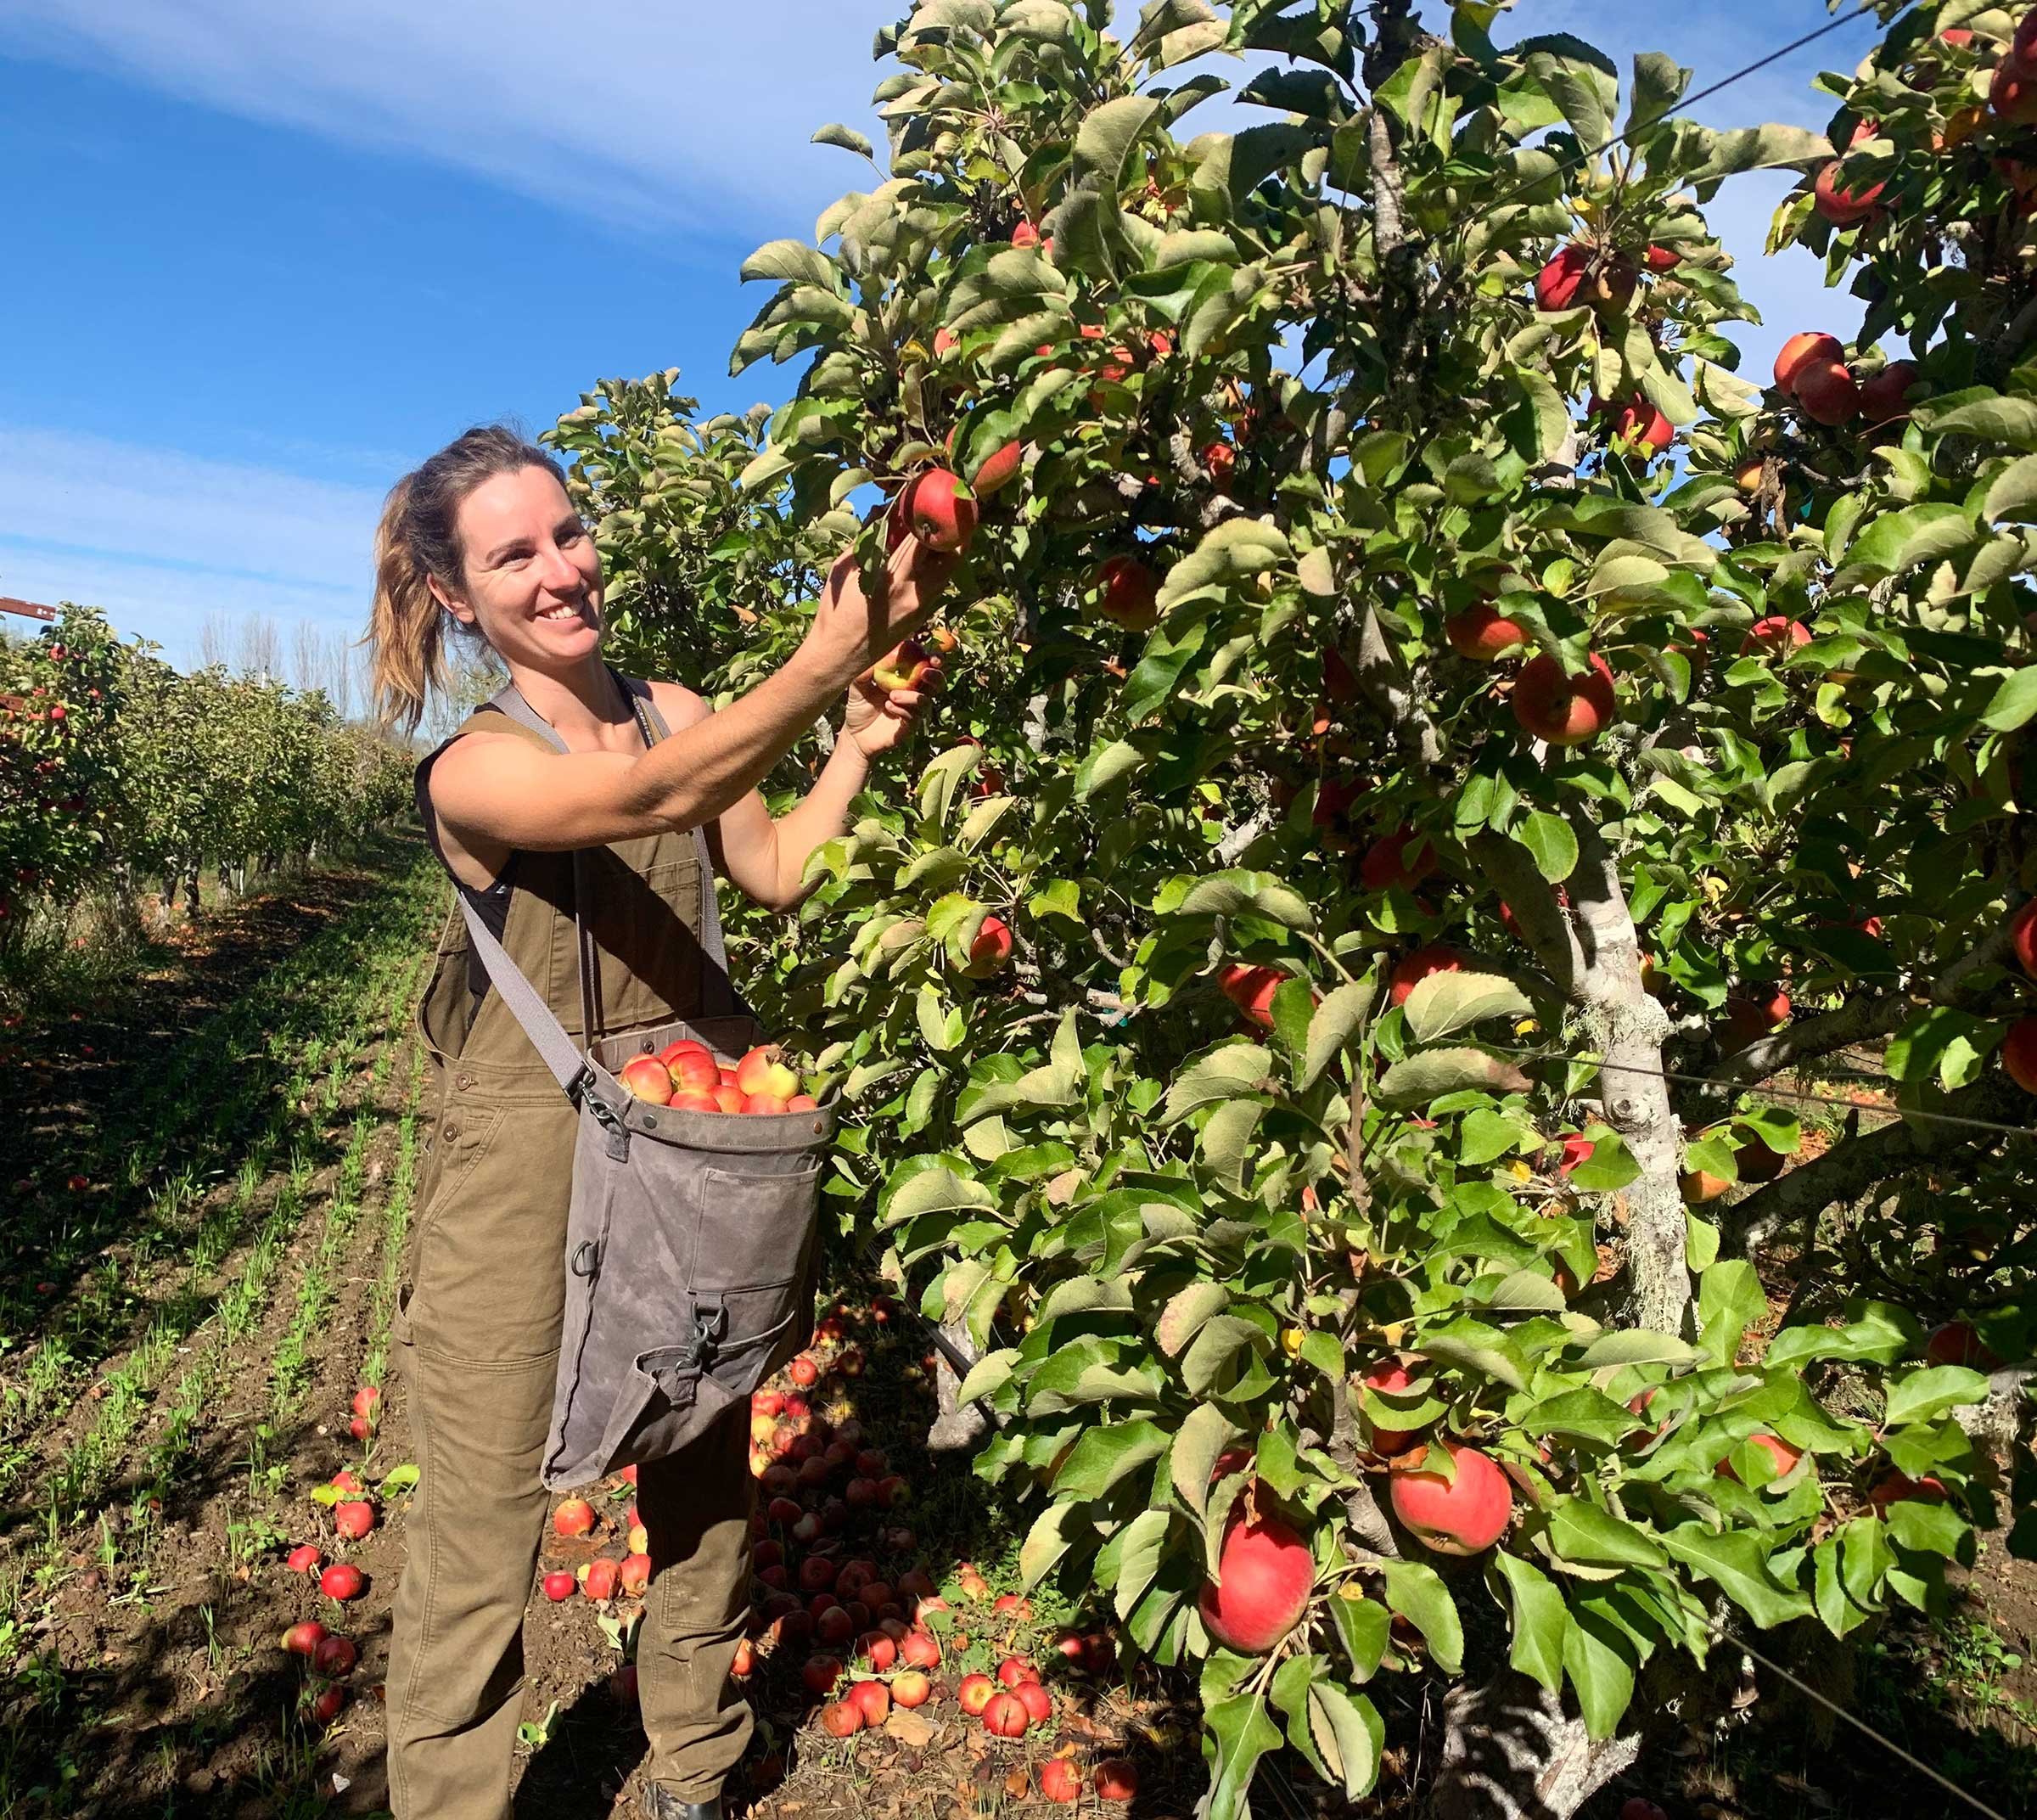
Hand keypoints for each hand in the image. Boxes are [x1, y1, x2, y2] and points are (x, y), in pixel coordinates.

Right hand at [804, 524, 958, 684]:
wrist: (839, 656)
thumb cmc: (835, 610)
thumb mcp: (845, 567)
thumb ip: (868, 539)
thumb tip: (882, 510)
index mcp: (894, 577)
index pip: (924, 537)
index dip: (933, 515)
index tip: (934, 495)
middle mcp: (915, 592)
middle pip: (951, 554)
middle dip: (956, 530)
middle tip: (954, 510)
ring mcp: (923, 607)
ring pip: (949, 571)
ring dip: (950, 548)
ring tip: (946, 528)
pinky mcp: (923, 617)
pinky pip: (938, 585)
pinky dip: (938, 567)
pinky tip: (931, 555)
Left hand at [842, 656, 943, 759]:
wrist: (855, 734)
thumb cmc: (859, 706)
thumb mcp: (858, 684)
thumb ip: (866, 669)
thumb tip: (874, 652)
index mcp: (906, 678)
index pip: (924, 664)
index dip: (931, 657)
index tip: (925, 651)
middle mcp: (914, 692)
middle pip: (936, 682)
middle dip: (935, 675)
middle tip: (925, 671)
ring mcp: (913, 710)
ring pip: (925, 700)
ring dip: (912, 696)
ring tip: (892, 695)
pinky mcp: (910, 726)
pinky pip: (914, 716)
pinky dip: (903, 710)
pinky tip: (888, 707)